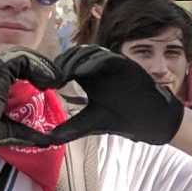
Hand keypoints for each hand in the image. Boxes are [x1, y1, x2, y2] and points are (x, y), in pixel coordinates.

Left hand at [49, 45, 182, 145]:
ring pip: (88, 51)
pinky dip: (92, 61)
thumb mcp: (88, 123)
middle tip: (53, 78)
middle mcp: (98, 67)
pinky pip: (105, 57)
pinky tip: (80, 73)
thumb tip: (46, 139)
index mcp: (87, 77)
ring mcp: (111, 63)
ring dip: (74, 61)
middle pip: (74, 54)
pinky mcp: (123, 64)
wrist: (146, 119)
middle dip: (61, 63)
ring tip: (64, 75)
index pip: (66, 63)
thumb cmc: (119, 118)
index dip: (54, 70)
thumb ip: (69, 128)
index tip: (45, 85)